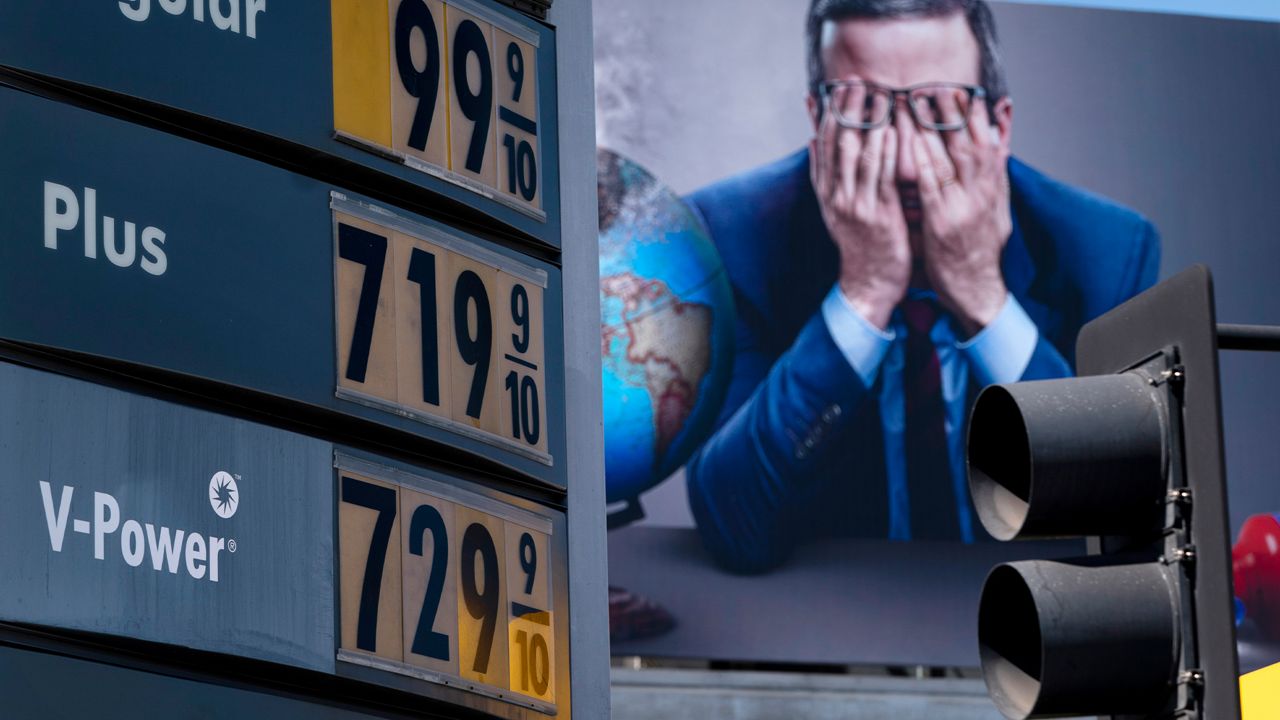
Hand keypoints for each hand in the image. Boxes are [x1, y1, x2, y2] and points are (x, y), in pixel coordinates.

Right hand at [809, 87, 909, 330]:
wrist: (868, 284)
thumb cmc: (861, 245)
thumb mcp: (837, 208)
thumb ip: (828, 175)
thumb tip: (815, 140)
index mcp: (826, 193)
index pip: (822, 145)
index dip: (827, 114)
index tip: (835, 88)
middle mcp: (836, 196)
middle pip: (837, 144)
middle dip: (846, 110)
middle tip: (854, 80)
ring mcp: (856, 205)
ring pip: (857, 155)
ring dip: (867, 122)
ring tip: (875, 94)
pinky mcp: (878, 215)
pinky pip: (880, 177)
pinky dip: (884, 151)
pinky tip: (890, 129)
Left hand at [912, 93, 1011, 337]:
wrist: (978, 289)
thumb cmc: (981, 248)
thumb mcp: (998, 207)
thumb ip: (997, 172)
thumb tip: (1002, 140)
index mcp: (993, 187)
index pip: (986, 140)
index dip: (974, 113)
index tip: (962, 88)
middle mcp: (981, 192)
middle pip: (969, 141)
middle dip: (952, 112)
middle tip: (934, 83)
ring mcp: (963, 206)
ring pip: (950, 158)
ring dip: (932, 128)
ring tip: (916, 102)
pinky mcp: (943, 223)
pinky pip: (931, 187)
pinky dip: (923, 162)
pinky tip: (911, 143)